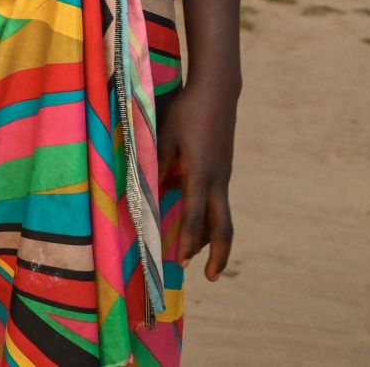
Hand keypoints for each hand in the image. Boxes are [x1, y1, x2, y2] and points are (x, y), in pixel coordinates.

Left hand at [159, 81, 236, 280]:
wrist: (218, 92)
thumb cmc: (186, 111)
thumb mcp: (165, 137)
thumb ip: (156, 164)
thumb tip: (146, 191)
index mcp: (200, 174)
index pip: (194, 218)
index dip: (187, 242)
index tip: (180, 263)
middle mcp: (217, 180)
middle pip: (223, 228)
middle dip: (218, 256)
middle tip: (208, 277)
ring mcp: (223, 175)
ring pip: (222, 217)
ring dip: (212, 238)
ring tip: (198, 255)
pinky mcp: (223, 169)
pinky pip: (218, 201)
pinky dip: (208, 216)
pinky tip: (194, 218)